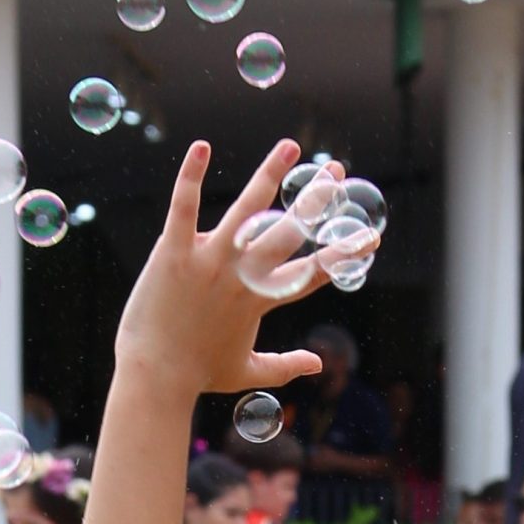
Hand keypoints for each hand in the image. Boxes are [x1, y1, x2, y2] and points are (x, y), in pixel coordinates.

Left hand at [113, 140, 368, 394]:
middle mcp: (242, 275)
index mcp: (260, 299)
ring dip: (271, 173)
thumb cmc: (196, 374)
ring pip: (247, 208)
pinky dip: (192, 175)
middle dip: (317, 199)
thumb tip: (317, 364)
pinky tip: (202, 147)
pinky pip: (184, 206)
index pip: (312, 271)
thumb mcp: (245, 371)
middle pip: (289, 231)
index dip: (344, 253)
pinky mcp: (174, 252)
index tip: (370, 236)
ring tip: (290, 146)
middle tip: (336, 171)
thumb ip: (284, 366)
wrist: (154, 377)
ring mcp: (209, 260)